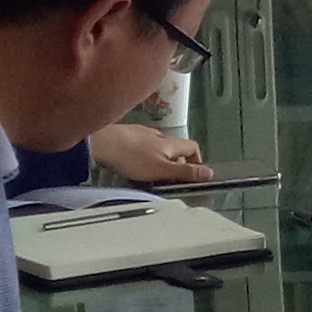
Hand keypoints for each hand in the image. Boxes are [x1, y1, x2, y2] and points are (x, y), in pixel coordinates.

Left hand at [86, 121, 211, 184]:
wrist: (102, 143)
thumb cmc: (132, 157)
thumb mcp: (162, 170)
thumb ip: (185, 173)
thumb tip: (209, 173)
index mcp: (171, 143)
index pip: (193, 148)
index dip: (196, 161)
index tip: (192, 174)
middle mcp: (159, 135)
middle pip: (175, 148)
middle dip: (175, 163)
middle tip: (169, 178)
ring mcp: (142, 133)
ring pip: (157, 146)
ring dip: (158, 159)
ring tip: (150, 174)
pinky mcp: (127, 135)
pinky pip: (141, 146)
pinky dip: (142, 155)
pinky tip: (133, 163)